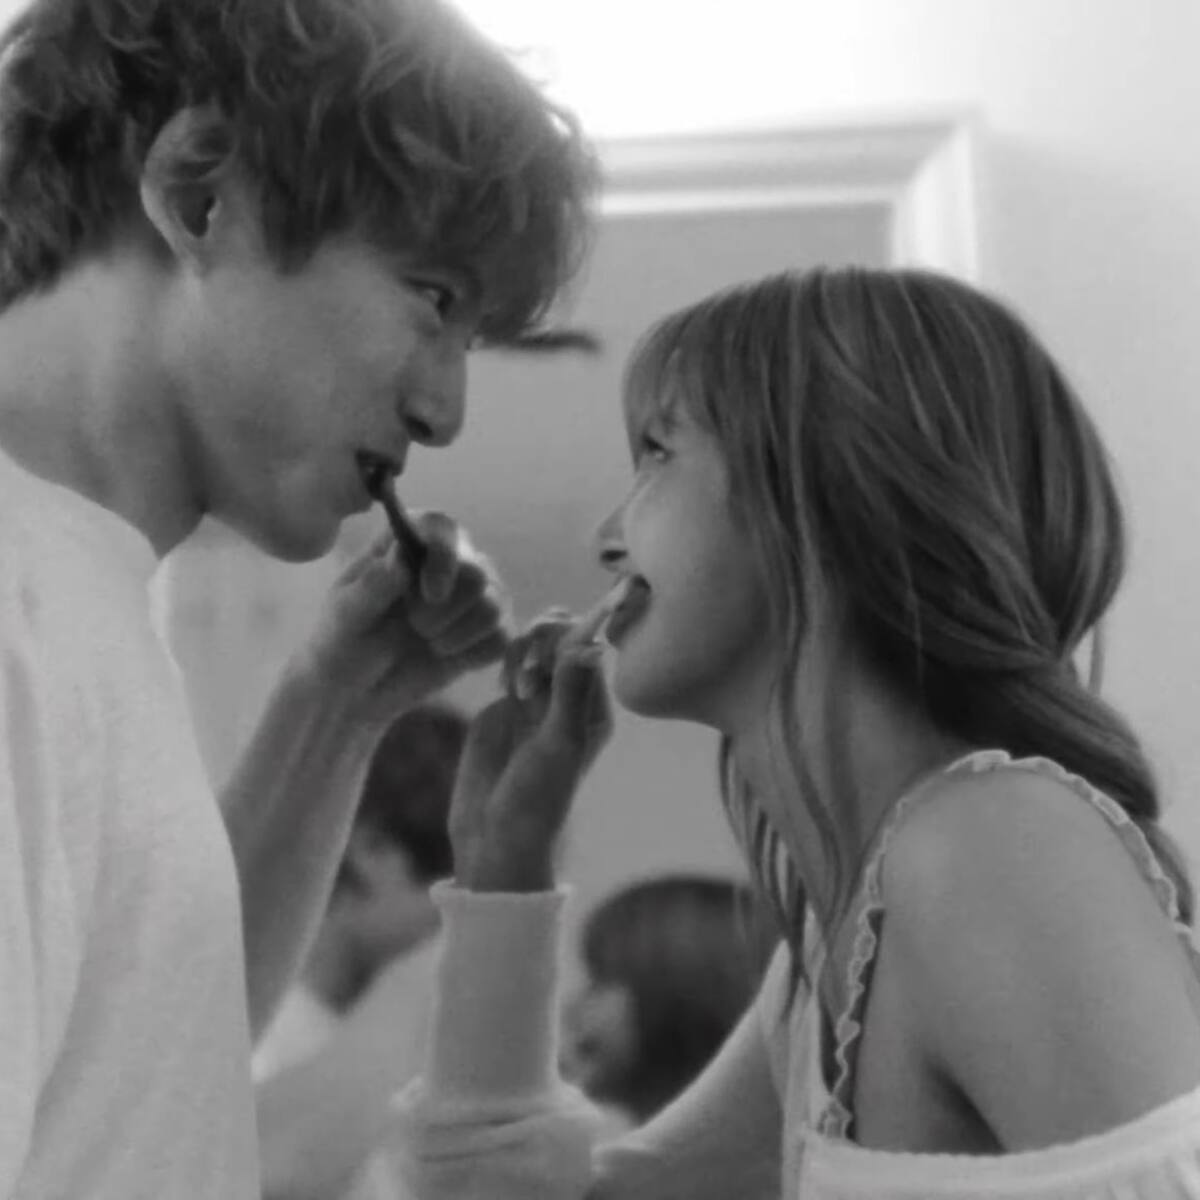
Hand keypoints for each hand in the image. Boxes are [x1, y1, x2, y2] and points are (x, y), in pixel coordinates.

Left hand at [294, 513, 512, 727]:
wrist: (355, 690)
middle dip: (445, 612)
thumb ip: (372, 587)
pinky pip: (503, 637)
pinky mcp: (489, 629)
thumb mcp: (345, 616)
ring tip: (430, 644)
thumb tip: (402, 561)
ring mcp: (474, 594)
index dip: (444, 558)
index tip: (431, 594)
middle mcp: (448, 559)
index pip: (442, 528)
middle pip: (477, 572)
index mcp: (409, 542)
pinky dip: (474, 653)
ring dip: (458, 634)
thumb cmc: (344, 642)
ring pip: (494, 606)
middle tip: (417, 628)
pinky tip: (448, 656)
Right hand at [450, 605, 614, 891]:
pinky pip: (509, 662)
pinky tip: (502, 686)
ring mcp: (535, 698)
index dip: (571, 637)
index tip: (551, 653)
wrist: (494, 830)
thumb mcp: (559, 744)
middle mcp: (567, 698)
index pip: (590, 649)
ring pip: (534, 646)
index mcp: (593, 709)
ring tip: (515, 685)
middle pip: (562, 638)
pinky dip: (506, 661)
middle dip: (545, 639)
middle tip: (530, 665)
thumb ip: (571, 692)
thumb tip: (592, 644)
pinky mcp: (505, 703)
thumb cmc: (539, 796)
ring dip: (524, 650)